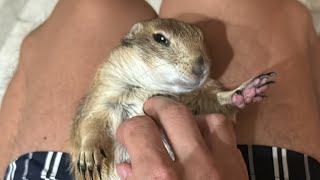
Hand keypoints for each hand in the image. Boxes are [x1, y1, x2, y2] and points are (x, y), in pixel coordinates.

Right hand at [116, 96, 247, 179]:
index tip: (128, 135)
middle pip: (174, 113)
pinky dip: (213, 131)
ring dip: (191, 119)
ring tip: (180, 128)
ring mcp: (222, 166)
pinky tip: (203, 142)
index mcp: (160, 178)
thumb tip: (128, 166)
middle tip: (150, 114)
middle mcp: (193, 166)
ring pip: (208, 119)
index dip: (128, 129)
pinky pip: (229, 134)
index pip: (139, 130)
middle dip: (157, 108)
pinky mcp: (240, 170)